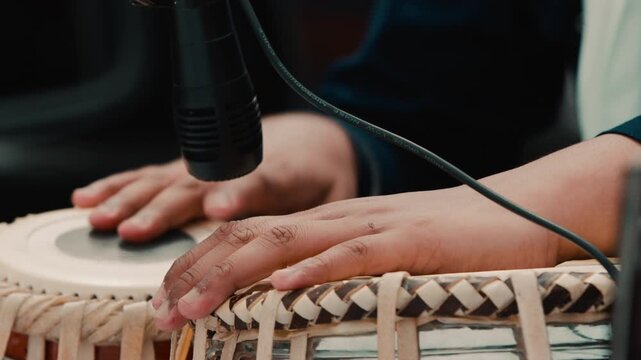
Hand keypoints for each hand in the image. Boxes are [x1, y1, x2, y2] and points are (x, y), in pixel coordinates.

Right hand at [72, 113, 356, 240]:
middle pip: (195, 187)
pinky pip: (146, 175)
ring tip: (104, 222)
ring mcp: (203, 167)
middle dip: (164, 211)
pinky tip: (87, 198)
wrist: (307, 139)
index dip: (236, 194)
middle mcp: (231, 167)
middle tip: (135, 232)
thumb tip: (313, 257)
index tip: (219, 208)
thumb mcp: (337, 195)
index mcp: (278, 175)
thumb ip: (324, 221)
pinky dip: (116, 185)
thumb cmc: (320, 174)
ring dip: (130, 201)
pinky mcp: (185, 169)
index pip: (256, 182)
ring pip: (163, 181)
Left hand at [151, 188, 556, 329]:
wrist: (513, 212)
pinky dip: (316, 270)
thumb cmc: (442, 241)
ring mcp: (372, 227)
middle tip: (161, 314)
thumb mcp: (374, 255)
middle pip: (250, 235)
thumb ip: (331, 270)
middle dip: (196, 273)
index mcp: (326, 222)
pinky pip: (355, 255)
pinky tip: (283, 287)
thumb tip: (282, 301)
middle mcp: (338, 219)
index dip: (198, 264)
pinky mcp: (410, 242)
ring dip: (234, 274)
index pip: (245, 234)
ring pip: (288, 242)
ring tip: (194, 306)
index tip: (165, 302)